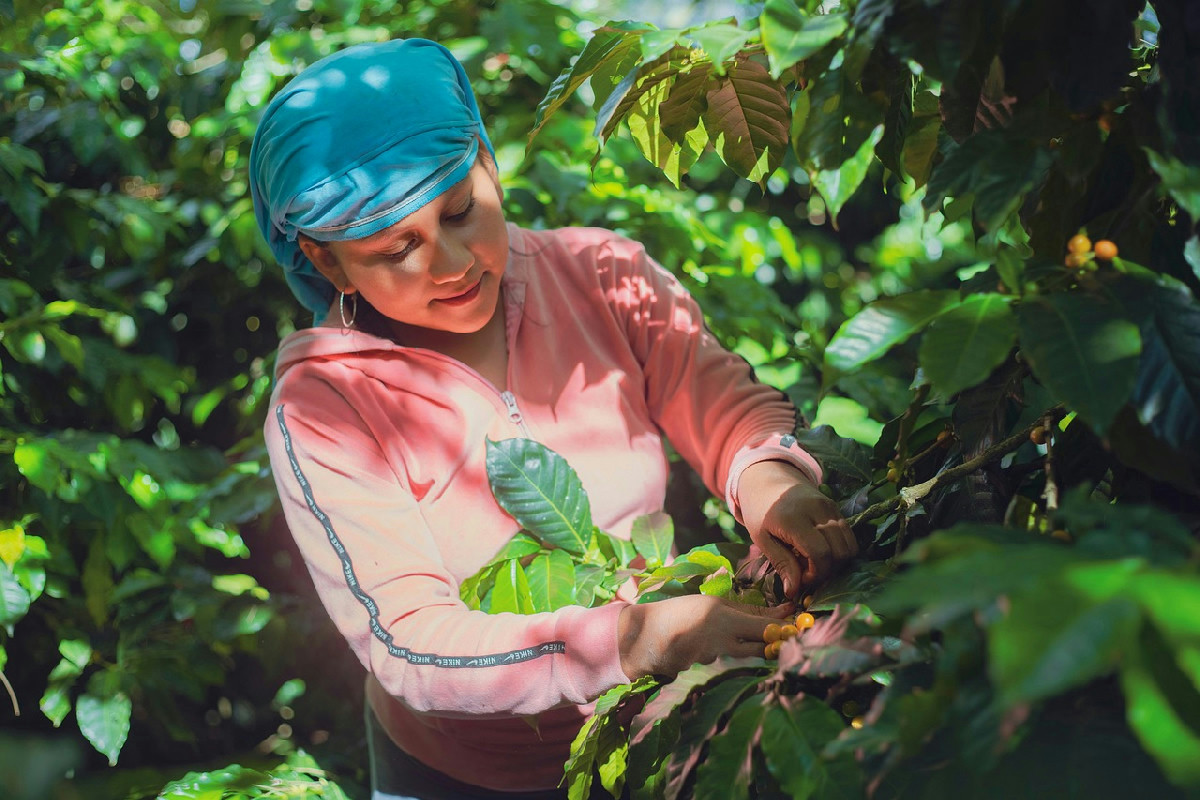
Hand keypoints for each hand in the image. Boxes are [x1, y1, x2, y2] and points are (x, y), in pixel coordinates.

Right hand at [617, 595, 793, 679]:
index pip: (766, 628)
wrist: (642, 638)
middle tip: (790, 640)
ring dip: (756, 655)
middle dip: (779, 646)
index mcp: (723, 619)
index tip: (802, 624)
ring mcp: (714, 663)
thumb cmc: (678, 613)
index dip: (787, 629)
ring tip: (758, 647)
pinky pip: (730, 669)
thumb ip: (744, 610)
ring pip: (747, 660)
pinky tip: (726, 658)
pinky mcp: (706, 677)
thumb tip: (779, 611)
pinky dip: (734, 664)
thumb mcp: (710, 604)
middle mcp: (721, 643)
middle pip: (764, 649)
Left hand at [737, 461, 857, 597]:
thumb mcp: (763, 539)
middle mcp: (817, 510)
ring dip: (836, 561)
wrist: (768, 481)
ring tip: (813, 561)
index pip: (820, 554)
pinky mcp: (837, 507)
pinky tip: (821, 550)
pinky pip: (849, 536)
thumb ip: (782, 564)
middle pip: (839, 552)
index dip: (815, 574)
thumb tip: (794, 592)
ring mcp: (830, 507)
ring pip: (849, 545)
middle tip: (808, 572)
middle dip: (827, 570)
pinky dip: (840, 550)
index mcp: (794, 518)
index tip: (802, 579)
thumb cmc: (761, 512)